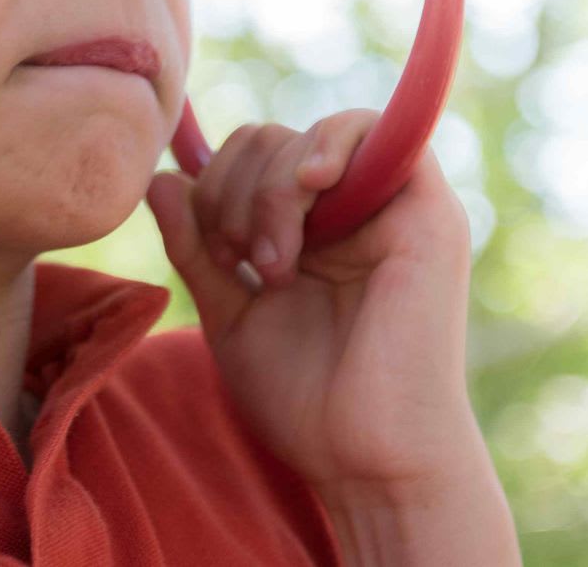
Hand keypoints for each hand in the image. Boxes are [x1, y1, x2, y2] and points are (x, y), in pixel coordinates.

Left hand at [145, 112, 483, 491]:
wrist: (366, 458)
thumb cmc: (305, 400)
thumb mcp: (230, 313)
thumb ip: (196, 247)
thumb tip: (160, 178)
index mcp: (310, 231)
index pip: (250, 157)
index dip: (215, 185)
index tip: (217, 256)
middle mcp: (353, 212)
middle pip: (272, 139)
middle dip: (236, 193)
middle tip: (243, 264)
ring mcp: (392, 208)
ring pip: (311, 136)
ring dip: (272, 191)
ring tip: (273, 266)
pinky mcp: (427, 212)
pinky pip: (383, 130)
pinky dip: (334, 142)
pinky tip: (311, 182)